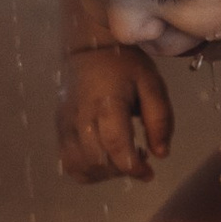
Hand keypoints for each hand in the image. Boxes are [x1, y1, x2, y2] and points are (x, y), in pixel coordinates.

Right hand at [58, 41, 172, 183]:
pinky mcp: (59, 128)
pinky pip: (68, 162)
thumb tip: (161, 155)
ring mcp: (65, 124)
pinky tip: (104, 158)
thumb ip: (160, 119)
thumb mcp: (152, 84)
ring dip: (104, 173)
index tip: (149, 172)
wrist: (89, 48)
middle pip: (97, 161)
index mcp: (107, 102)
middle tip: (139, 157)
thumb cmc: (125, 65)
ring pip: (80, 166)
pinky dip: (88, 170)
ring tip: (121, 158)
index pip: (115, 144)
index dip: (133, 167)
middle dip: (122, 171)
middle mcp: (81, 116)